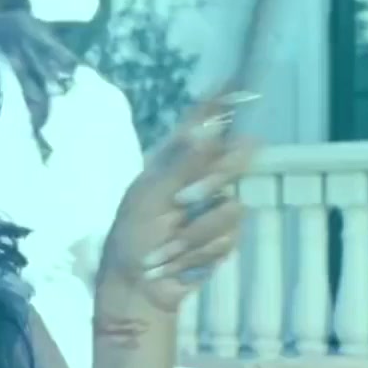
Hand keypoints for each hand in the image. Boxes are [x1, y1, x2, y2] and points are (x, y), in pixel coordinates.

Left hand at [96, 96, 255, 314]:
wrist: (139, 287)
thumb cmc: (132, 239)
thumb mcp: (149, 199)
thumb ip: (181, 165)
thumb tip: (205, 130)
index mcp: (173, 162)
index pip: (202, 125)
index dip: (220, 103)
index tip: (235, 79)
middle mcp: (198, 178)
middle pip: (232, 161)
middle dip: (211, 181)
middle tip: (183, 201)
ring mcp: (214, 207)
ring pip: (231, 206)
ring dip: (195, 233)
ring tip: (168, 246)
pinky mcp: (223, 236)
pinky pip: (230, 236)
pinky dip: (202, 251)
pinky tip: (181, 259)